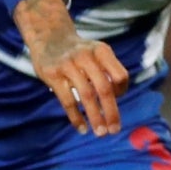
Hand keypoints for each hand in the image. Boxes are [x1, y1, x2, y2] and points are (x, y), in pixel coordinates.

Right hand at [15, 0, 128, 134]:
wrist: (48, 36)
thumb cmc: (78, 52)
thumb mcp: (96, 52)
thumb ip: (108, 70)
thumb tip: (118, 98)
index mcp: (101, 51)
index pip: (120, 76)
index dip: (122, 91)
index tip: (118, 101)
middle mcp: (86, 56)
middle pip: (104, 88)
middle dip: (111, 112)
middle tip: (115, 130)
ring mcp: (68, 65)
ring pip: (86, 96)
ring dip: (95, 117)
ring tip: (100, 132)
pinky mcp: (52, 74)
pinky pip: (68, 100)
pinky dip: (76, 117)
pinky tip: (82, 128)